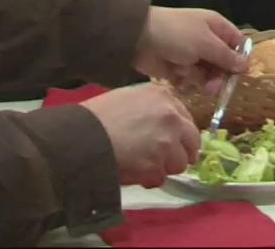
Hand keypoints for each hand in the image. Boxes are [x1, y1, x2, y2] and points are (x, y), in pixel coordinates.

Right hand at [80, 84, 198, 187]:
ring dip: (165, 167)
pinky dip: (150, 179)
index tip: (173, 141)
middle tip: (167, 160)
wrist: (82, 136)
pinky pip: (161, 178)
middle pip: (192, 140)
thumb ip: (152, 108)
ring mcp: (167, 141)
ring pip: (180, 163)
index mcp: (163, 95)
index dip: (179, 133)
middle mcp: (171, 116)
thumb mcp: (128, 98)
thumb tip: (164, 125)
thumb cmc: (97, 116)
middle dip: (181, 152)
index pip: (186, 118)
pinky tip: (135, 173)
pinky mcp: (157, 164)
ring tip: (144, 166)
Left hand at [133, 7, 249, 93]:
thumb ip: (226, 56)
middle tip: (212, 88)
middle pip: (223, 64)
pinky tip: (178, 81)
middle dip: (218, 77)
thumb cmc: (176, 34)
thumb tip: (246, 65)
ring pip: (207, 75)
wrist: (138, 38)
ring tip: (189, 79)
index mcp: (216, 27)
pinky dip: (186, 83)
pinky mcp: (178, 69)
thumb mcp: (205, 43)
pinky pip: (190, 81)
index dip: (240, 60)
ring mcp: (192, 56)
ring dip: (200, 80)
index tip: (239, 76)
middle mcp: (206, 41)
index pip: (237, 44)